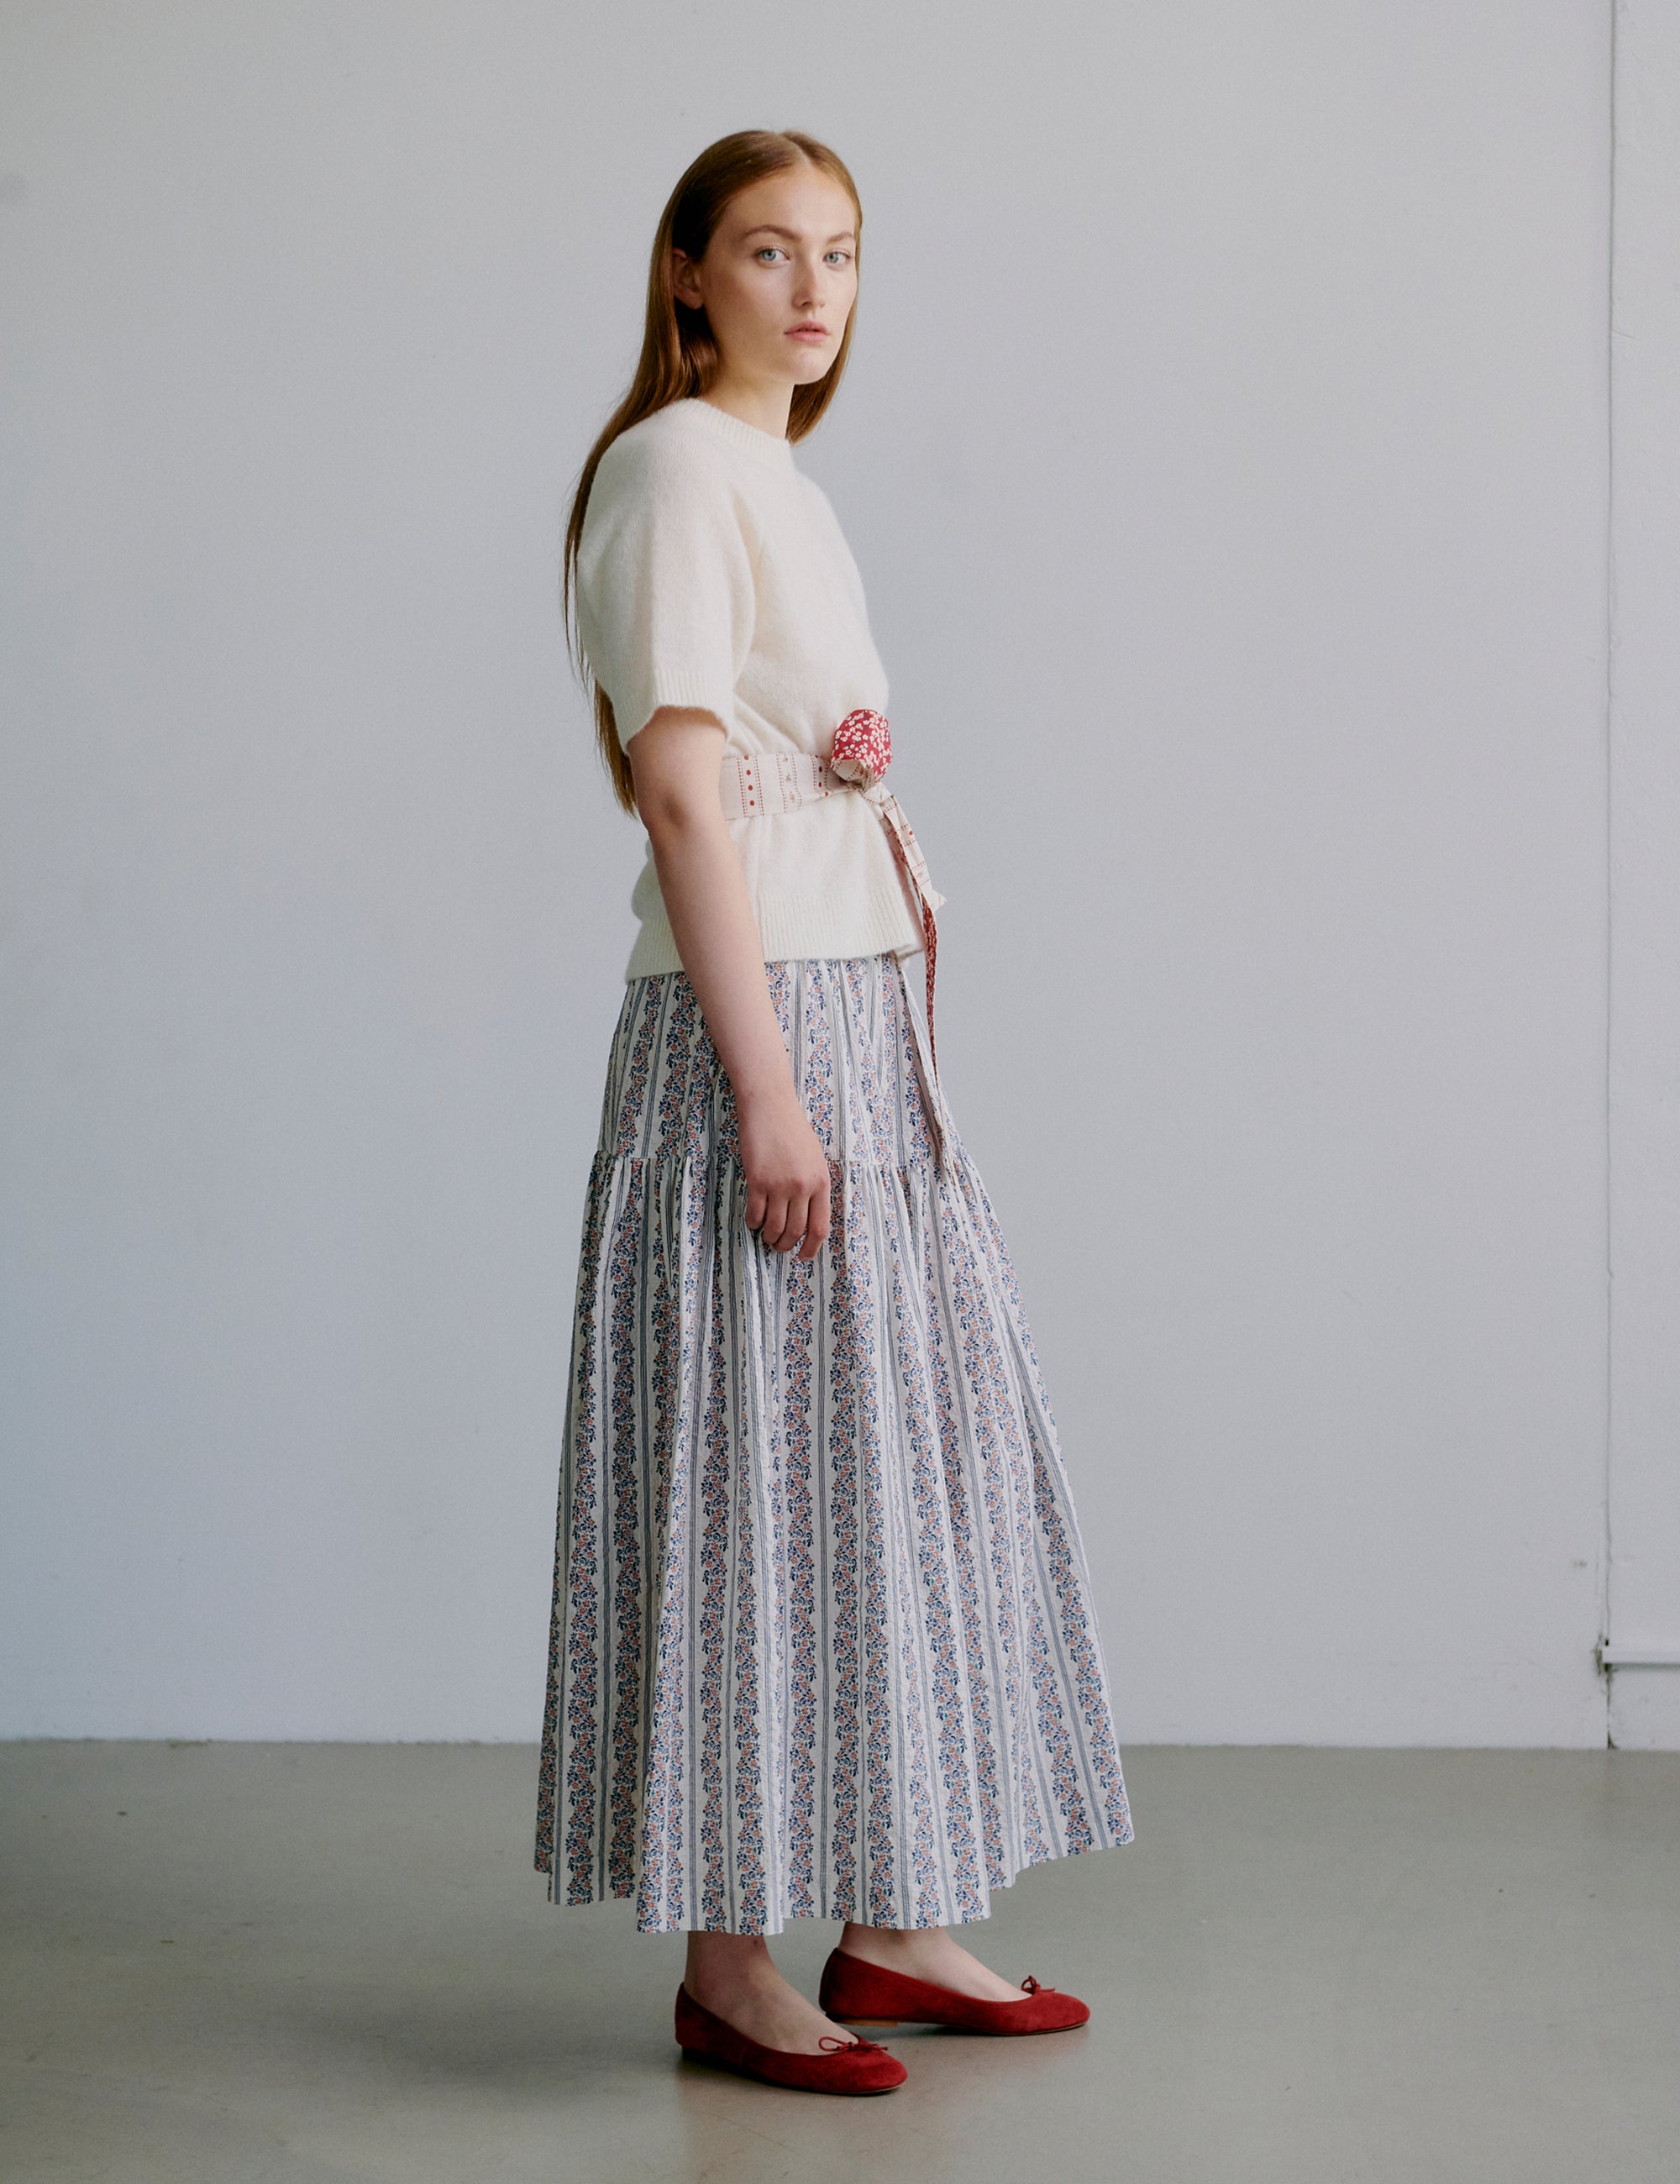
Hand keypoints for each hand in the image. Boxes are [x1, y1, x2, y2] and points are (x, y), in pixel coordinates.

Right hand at [737, 1086, 831, 1259]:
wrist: (771, 1106)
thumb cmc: (792, 1130)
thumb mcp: (815, 1158)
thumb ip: (814, 1186)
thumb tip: (807, 1217)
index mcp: (822, 1182)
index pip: (820, 1227)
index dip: (811, 1248)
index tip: (803, 1256)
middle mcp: (803, 1186)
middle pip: (796, 1231)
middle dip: (785, 1245)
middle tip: (778, 1247)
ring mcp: (780, 1184)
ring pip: (774, 1227)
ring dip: (769, 1237)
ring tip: (765, 1237)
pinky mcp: (758, 1180)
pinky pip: (755, 1214)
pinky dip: (752, 1223)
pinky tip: (752, 1222)